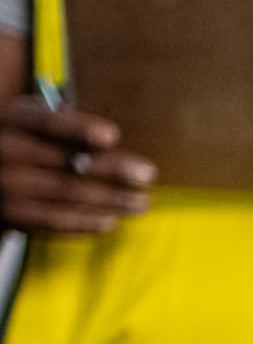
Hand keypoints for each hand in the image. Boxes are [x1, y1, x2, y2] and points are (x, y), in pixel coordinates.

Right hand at [0, 96, 154, 235]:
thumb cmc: (20, 139)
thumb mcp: (31, 120)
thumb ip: (62, 126)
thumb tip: (110, 143)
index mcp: (15, 120)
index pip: (48, 123)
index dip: (79, 129)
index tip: (112, 136)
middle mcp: (7, 152)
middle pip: (68, 164)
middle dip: (113, 171)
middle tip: (147, 174)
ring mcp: (7, 188)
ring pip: (67, 196)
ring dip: (110, 202)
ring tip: (140, 202)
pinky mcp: (12, 217)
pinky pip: (54, 222)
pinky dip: (86, 222)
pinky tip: (110, 220)